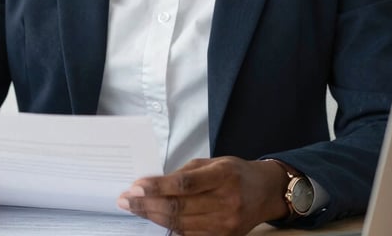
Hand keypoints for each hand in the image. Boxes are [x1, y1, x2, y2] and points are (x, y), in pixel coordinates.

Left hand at [117, 157, 288, 235]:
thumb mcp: (213, 162)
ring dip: (153, 217)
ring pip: (180, 224)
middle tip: (125, 200)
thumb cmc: (236, 173)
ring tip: (134, 208)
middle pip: (179, 208)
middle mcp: (227, 201)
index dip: (157, 187)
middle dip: (147, 204)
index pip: (184, 184)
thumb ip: (185, 173)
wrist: (266, 192)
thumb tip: (152, 184)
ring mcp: (226, 224)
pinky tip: (155, 218)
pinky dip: (170, 227)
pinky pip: (190, 235)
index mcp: (223, 175)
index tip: (135, 186)